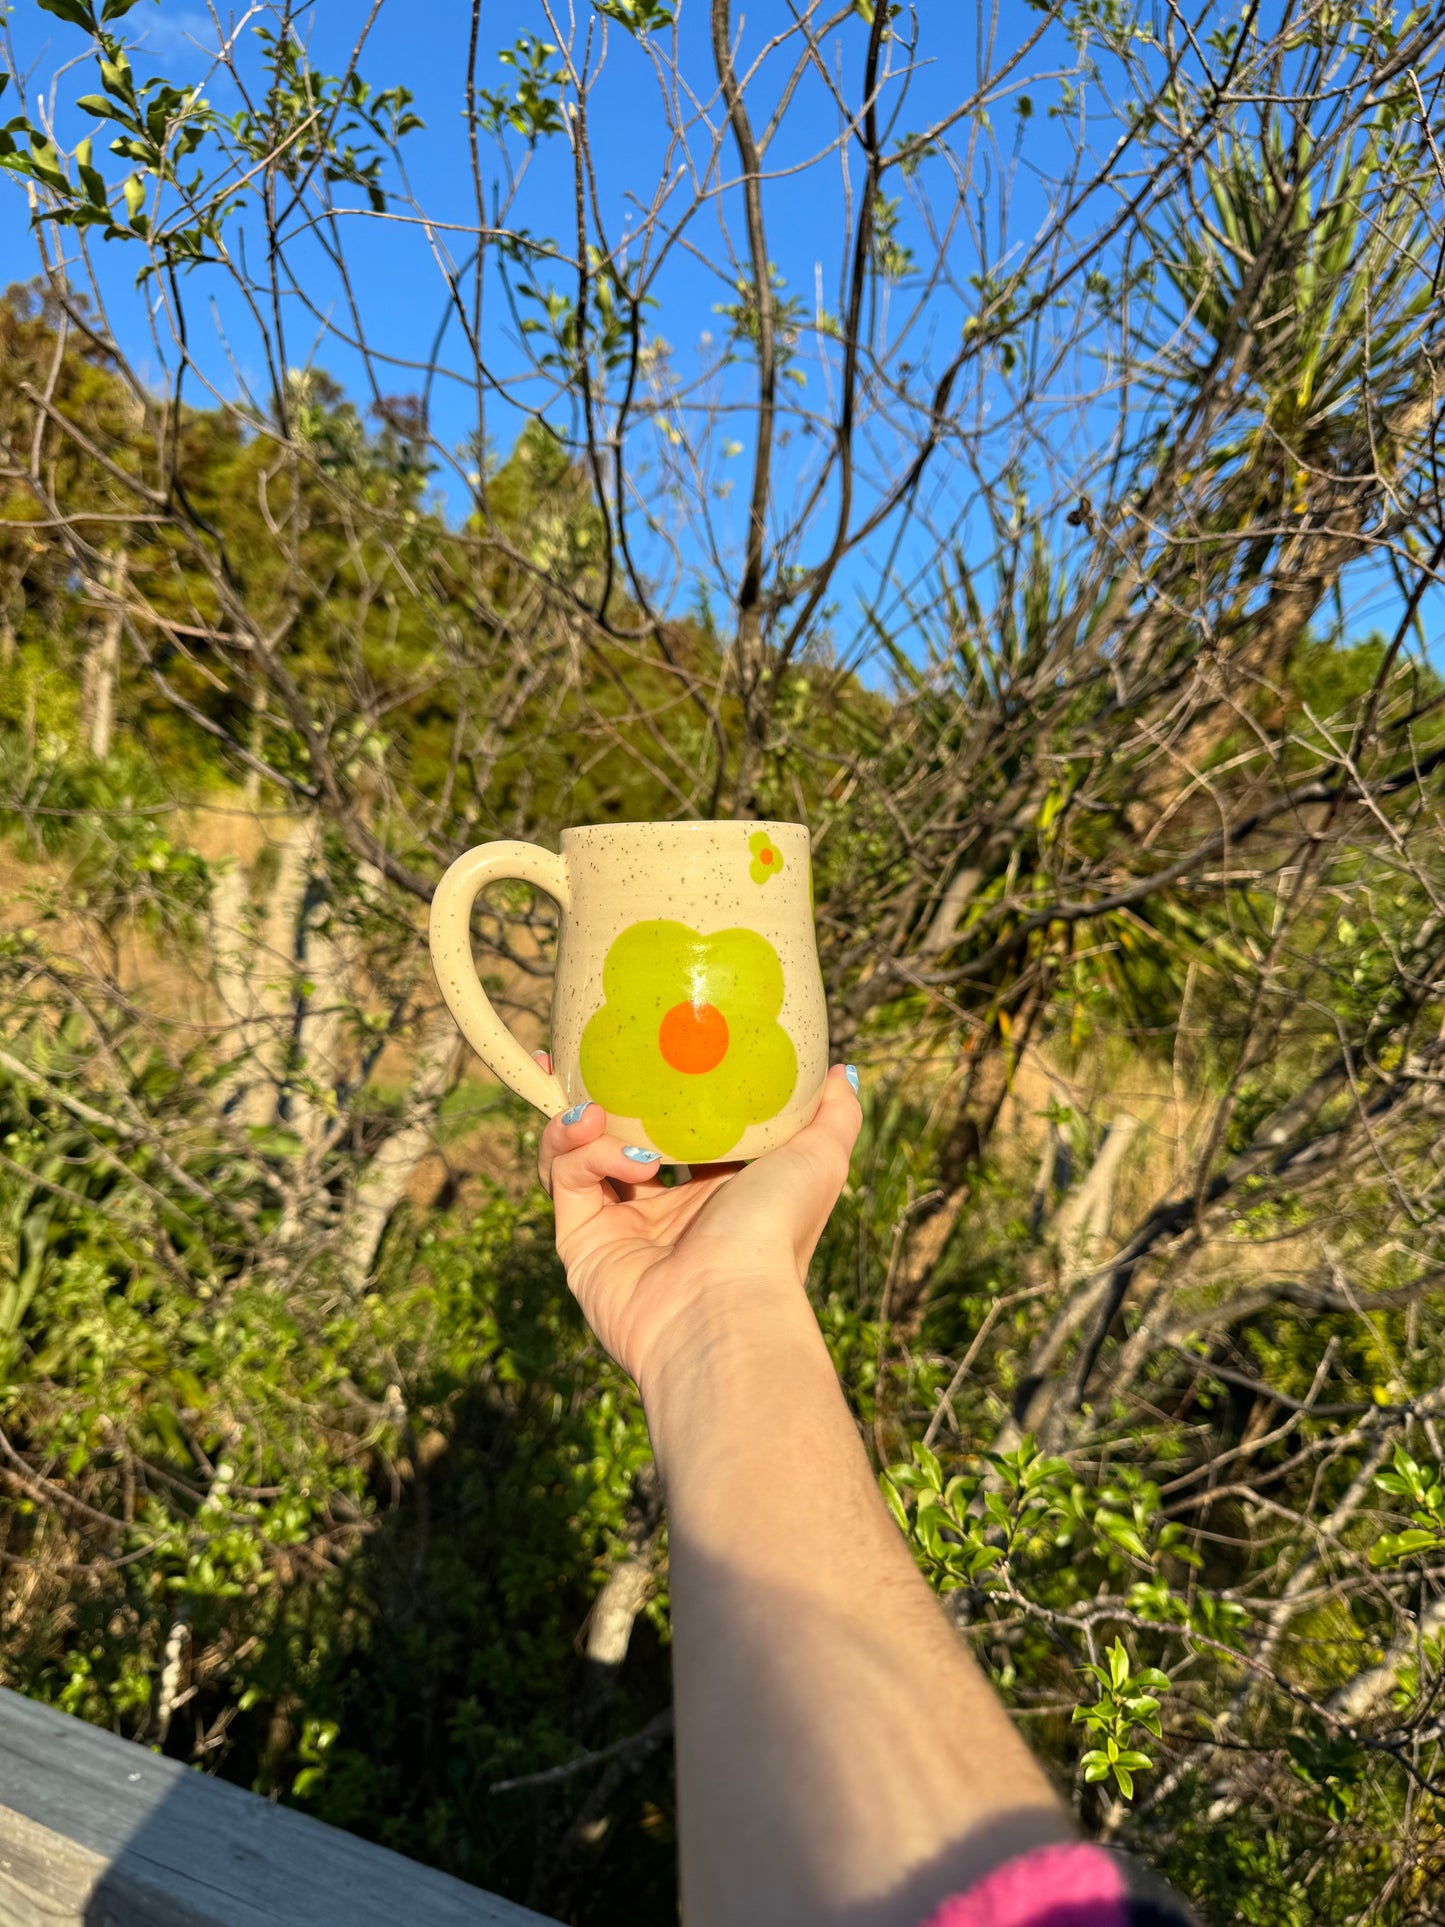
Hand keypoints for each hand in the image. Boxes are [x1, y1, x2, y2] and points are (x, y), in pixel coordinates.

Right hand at [535, 1062, 861, 1395]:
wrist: (724, 1309)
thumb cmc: (775, 1234)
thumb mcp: (818, 1160)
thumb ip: (833, 1114)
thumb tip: (839, 1070)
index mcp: (719, 1191)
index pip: (680, 1128)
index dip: (658, 1087)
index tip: (641, 1042)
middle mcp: (667, 1211)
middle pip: (620, 1138)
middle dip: (595, 1096)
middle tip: (572, 1054)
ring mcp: (621, 1228)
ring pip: (583, 1156)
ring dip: (583, 1122)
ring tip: (593, 1108)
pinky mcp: (582, 1245)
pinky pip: (567, 1181)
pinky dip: (579, 1153)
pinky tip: (604, 1142)